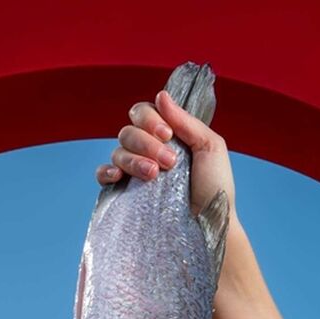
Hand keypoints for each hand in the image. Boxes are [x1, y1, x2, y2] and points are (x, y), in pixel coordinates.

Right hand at [94, 89, 234, 217]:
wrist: (210, 223)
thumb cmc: (216, 187)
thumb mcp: (210, 147)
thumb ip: (186, 121)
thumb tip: (161, 95)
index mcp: (167, 136)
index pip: (143, 113)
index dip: (150, 119)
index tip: (167, 135)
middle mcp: (148, 150)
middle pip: (128, 131)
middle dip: (146, 142)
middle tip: (169, 161)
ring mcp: (135, 171)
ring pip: (118, 151)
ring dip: (134, 159)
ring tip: (154, 175)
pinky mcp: (126, 192)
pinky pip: (103, 174)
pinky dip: (106, 171)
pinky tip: (118, 176)